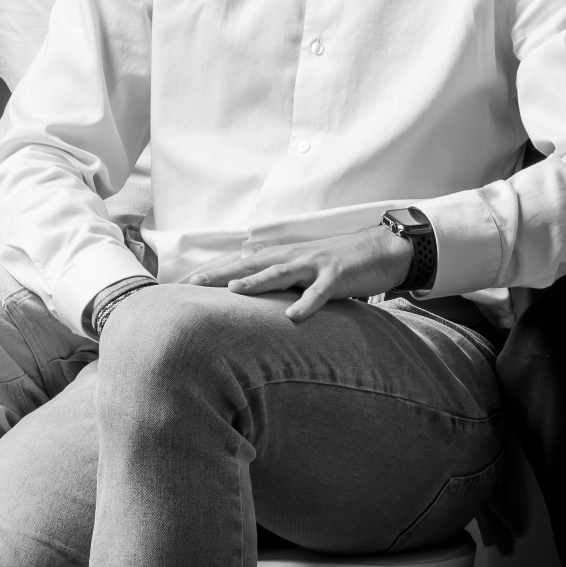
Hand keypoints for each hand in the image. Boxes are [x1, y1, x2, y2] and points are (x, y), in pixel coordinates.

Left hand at [184, 226, 410, 322]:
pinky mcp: (337, 276)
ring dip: (257, 282)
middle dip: (221, 275)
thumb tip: (248, 279)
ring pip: (280, 273)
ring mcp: (314, 265)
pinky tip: (294, 317)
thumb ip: (277, 275)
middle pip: (250, 265)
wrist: (381, 250)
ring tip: (233, 292)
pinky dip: (307, 303)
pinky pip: (320, 293)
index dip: (213, 272)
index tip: (184, 283)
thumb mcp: (302, 268)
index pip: (240, 264)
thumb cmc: (337, 263)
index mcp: (282, 256)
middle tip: (192, 286)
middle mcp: (292, 256)